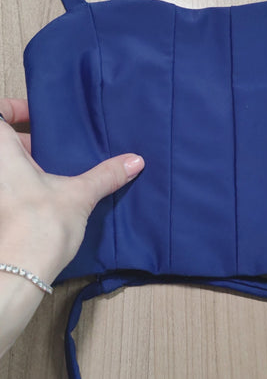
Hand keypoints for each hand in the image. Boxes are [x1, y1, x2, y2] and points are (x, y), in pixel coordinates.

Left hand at [0, 98, 144, 282]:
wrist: (18, 274)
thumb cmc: (39, 226)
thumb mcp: (79, 194)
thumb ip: (107, 175)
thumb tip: (135, 161)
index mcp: (1, 152)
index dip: (13, 109)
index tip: (35, 116)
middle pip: (2, 142)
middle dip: (25, 141)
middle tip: (51, 145)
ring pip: (5, 168)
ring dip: (23, 165)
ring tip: (53, 171)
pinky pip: (7, 189)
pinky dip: (21, 186)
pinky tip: (46, 196)